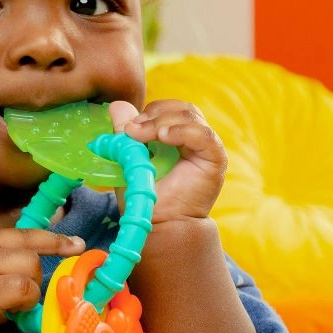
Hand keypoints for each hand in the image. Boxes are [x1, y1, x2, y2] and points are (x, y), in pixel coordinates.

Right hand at [0, 227, 83, 332]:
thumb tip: (7, 291)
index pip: (21, 232)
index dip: (51, 239)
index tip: (75, 244)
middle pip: (31, 249)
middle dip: (37, 274)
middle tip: (31, 293)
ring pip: (31, 269)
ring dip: (29, 292)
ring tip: (9, 308)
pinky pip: (23, 291)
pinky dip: (23, 304)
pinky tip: (5, 315)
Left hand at [110, 99, 225, 222]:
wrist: (162, 226)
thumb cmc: (147, 198)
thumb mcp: (130, 161)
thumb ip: (124, 134)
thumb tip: (116, 106)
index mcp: (177, 138)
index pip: (168, 110)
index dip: (148, 113)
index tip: (126, 129)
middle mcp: (195, 139)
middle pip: (181, 108)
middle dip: (154, 113)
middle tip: (133, 130)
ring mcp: (206, 148)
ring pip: (190, 116)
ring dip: (162, 121)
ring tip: (144, 135)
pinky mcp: (215, 158)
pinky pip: (203, 135)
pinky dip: (182, 130)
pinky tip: (164, 136)